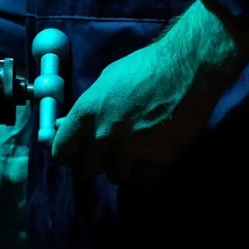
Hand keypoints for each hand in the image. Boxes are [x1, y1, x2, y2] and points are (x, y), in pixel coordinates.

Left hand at [51, 41, 217, 184]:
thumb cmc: (144, 68)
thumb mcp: (105, 82)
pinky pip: (143, 182)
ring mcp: (132, 149)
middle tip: (109, 153)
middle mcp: (104, 135)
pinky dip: (146, 174)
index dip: (69, 154)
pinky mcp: (160, 159)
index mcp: (86, 113)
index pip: (61, 152)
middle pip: (86, 171)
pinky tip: (152, 157)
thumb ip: (83, 110)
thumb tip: (60, 126)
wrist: (188, 66)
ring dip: (123, 168)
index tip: (77, 153)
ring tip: (135, 151)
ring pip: (116, 177)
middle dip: (96, 163)